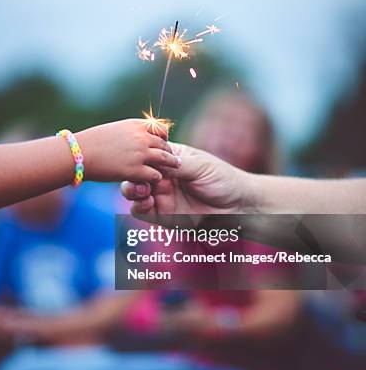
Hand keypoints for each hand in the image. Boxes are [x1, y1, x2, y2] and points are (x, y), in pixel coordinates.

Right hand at [77, 119, 179, 182]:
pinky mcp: (136, 170)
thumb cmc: (90, 143)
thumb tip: (132, 137)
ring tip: (175, 168)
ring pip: (166, 158)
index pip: (160, 129)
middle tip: (173, 159)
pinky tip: (155, 180)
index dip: (164, 138)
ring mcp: (140, 153)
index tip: (164, 144)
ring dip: (170, 164)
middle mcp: (141, 137)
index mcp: (135, 125)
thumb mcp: (113, 130)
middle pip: (165, 144)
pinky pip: (156, 175)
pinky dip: (157, 177)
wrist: (78, 153)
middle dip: (169, 151)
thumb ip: (127, 133)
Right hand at [121, 143, 254, 216]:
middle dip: (131, 173)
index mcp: (170, 158)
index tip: (139, 157)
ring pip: (134, 192)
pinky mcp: (162, 216)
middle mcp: (162, 176)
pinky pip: (141, 211)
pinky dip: (138, 206)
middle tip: (138, 177)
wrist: (237, 206)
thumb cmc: (223, 179)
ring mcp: (161, 196)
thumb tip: (154, 159)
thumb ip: (177, 164)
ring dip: (132, 190)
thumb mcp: (200, 166)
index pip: (146, 154)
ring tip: (142, 190)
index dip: (139, 155)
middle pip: (135, 173)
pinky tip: (147, 202)